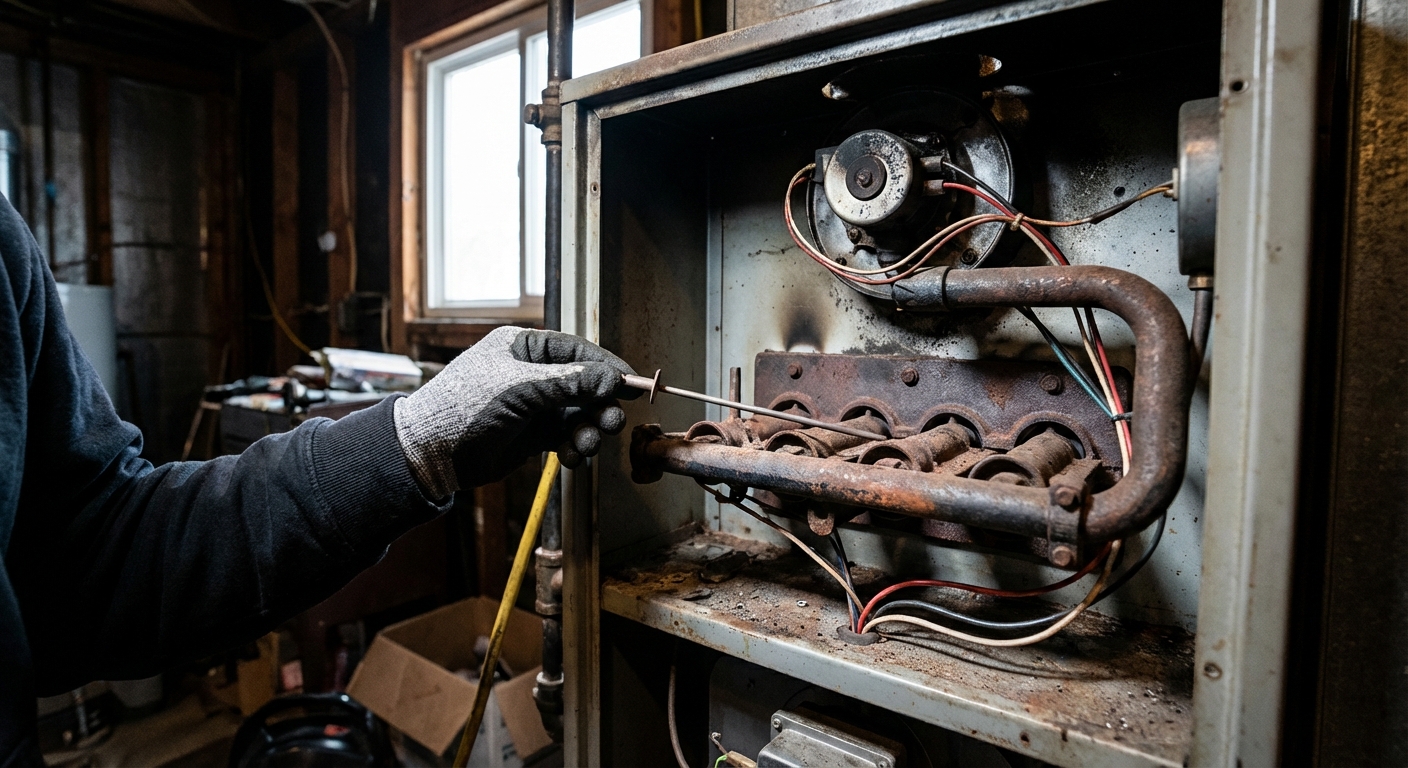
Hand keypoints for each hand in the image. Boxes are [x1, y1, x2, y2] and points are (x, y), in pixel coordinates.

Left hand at [393, 327, 636, 496]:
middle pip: (584, 385)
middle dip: (600, 406)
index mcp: (524, 347)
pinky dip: (575, 446)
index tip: (632, 384)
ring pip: (578, 414)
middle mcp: (531, 373)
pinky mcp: (532, 433)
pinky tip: (573, 457)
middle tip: (613, 423)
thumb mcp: (520, 389)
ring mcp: (533, 404)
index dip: (607, 367)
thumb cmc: (464, 408)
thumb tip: (613, 378)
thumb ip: (570, 383)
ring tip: (587, 444)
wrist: (429, 454)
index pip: (578, 351)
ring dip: (589, 430)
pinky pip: (567, 436)